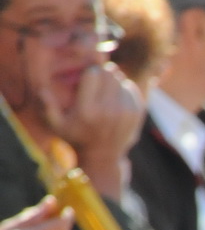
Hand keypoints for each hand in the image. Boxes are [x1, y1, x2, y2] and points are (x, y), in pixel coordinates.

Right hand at [41, 63, 144, 196]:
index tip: (86, 79)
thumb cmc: (76, 137)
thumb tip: (42, 90)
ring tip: (105, 93)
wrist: (103, 156)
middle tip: (96, 82)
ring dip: (113, 82)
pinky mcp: (137, 113)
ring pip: (121, 80)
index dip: (89, 72)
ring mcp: (125, 111)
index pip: (93, 73)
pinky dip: (124, 89)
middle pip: (108, 74)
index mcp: (87, 110)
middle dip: (101, 74)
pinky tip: (116, 99)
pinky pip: (131, 88)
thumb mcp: (56, 125)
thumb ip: (47, 107)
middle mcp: (108, 110)